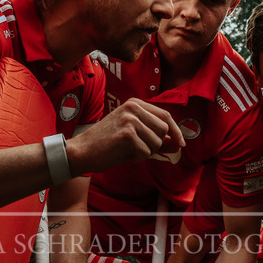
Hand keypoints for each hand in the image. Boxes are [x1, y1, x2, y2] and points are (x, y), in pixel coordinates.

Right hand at [66, 98, 184, 174]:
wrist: (82, 152)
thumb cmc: (107, 145)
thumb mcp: (134, 137)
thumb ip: (156, 139)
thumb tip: (178, 145)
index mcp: (135, 104)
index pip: (165, 116)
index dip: (175, 131)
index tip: (181, 144)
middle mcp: (133, 108)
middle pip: (164, 129)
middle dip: (157, 144)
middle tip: (139, 150)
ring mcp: (130, 120)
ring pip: (156, 142)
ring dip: (146, 152)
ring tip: (127, 151)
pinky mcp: (128, 134)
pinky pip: (146, 152)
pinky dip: (137, 158)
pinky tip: (123, 154)